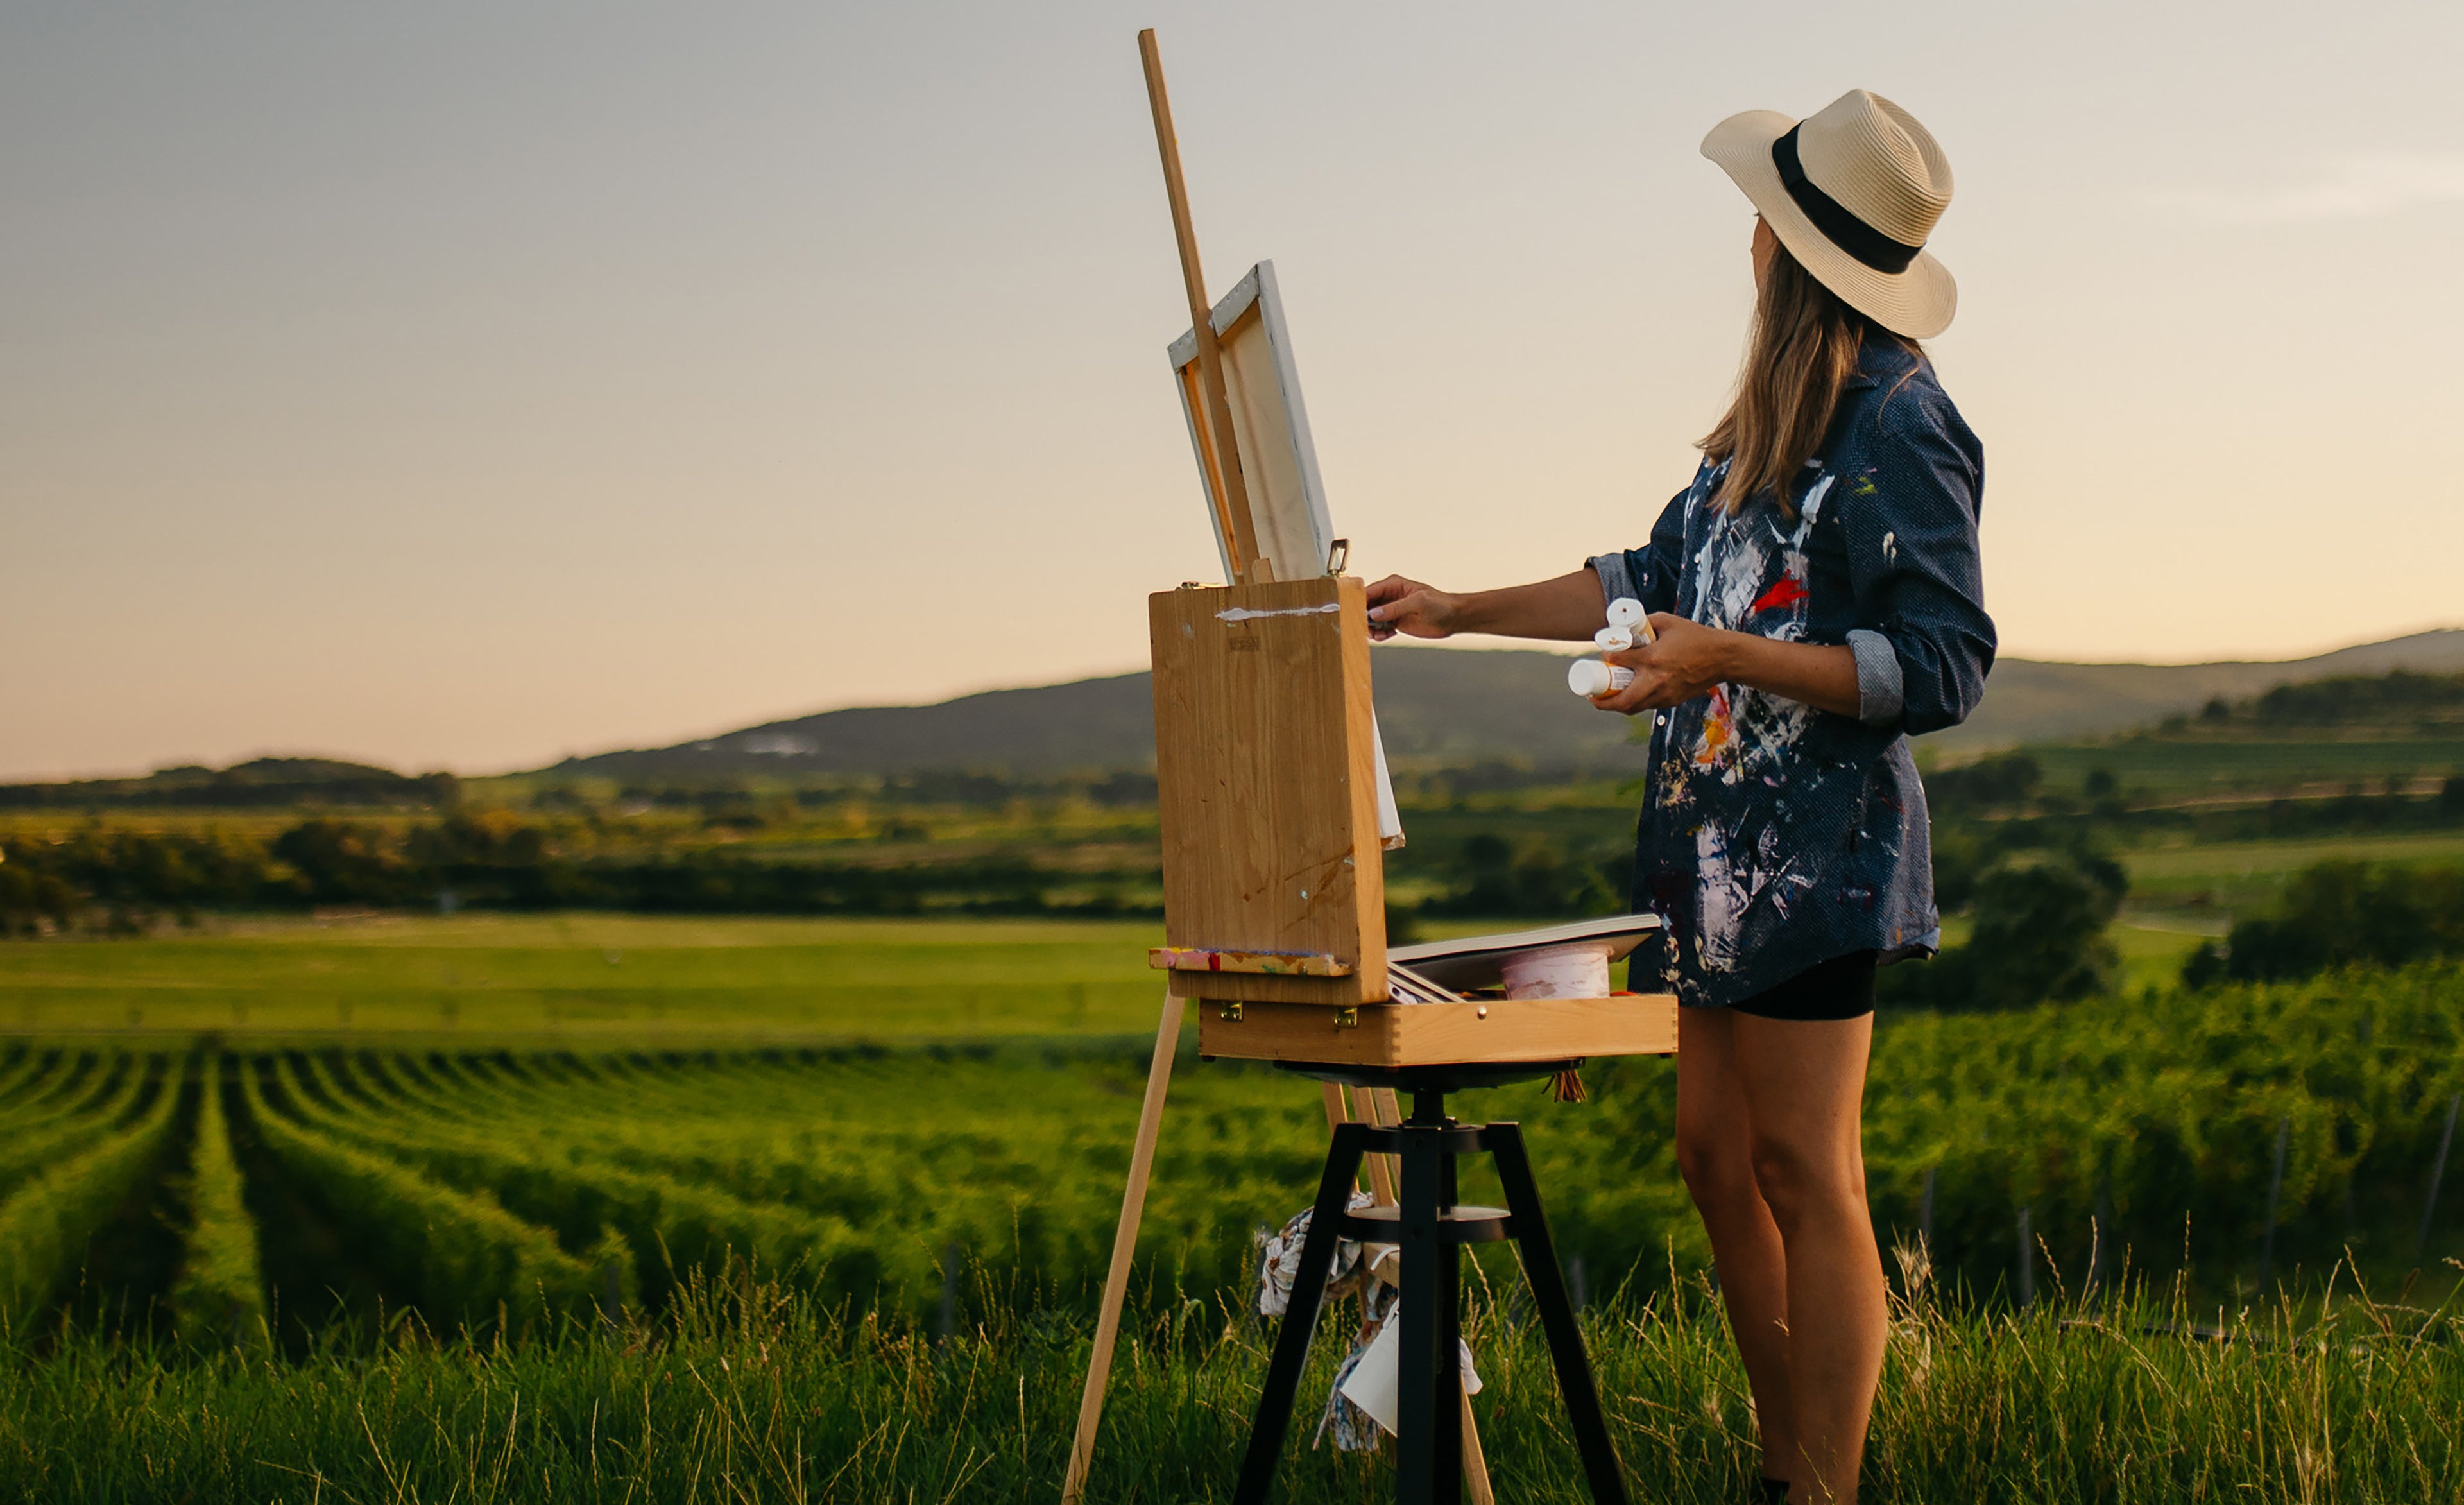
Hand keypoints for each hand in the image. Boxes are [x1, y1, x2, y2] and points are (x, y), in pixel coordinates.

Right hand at [1364, 575, 1461, 641]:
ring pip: (1371, 619)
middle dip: (1364, 618)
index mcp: (1393, 585)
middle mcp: (1389, 596)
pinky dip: (1380, 634)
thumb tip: (1374, 614)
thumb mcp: (1417, 603)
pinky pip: (1379, 628)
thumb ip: (1395, 608)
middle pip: (1366, 606)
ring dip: (1372, 628)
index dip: (1360, 603)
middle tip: (1368, 629)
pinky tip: (1388, 635)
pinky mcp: (1395, 621)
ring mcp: (1391, 609)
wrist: (1452, 618)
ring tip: (1380, 634)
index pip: (1369, 592)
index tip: (1357, 615)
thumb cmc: (1440, 605)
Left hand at [1587, 613, 1735, 713]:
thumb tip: (1624, 626)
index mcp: (1653, 658)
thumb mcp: (1667, 621)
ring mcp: (1665, 694)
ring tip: (1609, 698)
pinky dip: (1637, 702)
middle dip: (1603, 703)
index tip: (1603, 657)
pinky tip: (1631, 694)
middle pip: (1622, 701)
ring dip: (1618, 705)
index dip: (1606, 659)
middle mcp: (1656, 680)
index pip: (1618, 662)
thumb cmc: (1695, 637)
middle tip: (1593, 697)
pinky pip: (1648, 706)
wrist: (1722, 658)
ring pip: (1634, 708)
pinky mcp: (1672, 702)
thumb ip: (1645, 622)